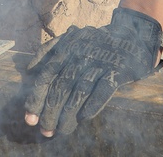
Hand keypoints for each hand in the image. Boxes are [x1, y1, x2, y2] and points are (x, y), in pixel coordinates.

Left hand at [23, 7, 162, 135]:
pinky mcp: (118, 69)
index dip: (36, 98)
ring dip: (68, 114)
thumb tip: (29, 70)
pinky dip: (92, 104)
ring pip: (79, 90)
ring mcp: (100, 61)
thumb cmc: (97, 41)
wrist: (133, 31)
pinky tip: (83, 118)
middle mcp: (81, 52)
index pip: (46, 75)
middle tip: (45, 130)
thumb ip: (50, 50)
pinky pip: (103, 89)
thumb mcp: (72, 38)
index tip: (30, 118)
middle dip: (50, 111)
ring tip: (61, 130)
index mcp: (67, 46)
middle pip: (61, 86)